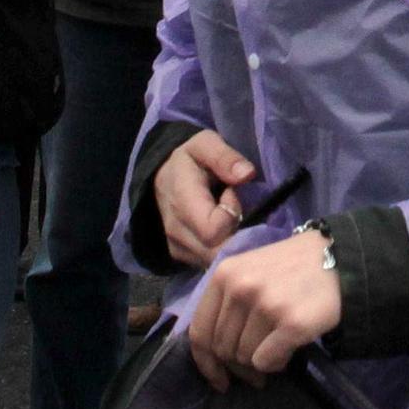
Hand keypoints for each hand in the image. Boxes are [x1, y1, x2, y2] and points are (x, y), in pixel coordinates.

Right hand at [155, 127, 255, 270]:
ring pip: (215, 261)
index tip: (233, 194)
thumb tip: (247, 174)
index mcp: (182, 202)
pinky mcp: (182, 257)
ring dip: (231, 243)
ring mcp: (178, 248)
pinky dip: (223, 251)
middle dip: (237, 234)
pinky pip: (210, 264)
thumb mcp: (205, 144)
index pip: (213, 230)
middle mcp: (176, 231)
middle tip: (239, 209)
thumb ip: (224, 157)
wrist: (161, 177)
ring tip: (230, 218)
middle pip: (217, 252)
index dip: (231, 214)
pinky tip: (225, 231)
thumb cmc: (189, 160)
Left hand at [187, 227, 341, 389]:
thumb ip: (226, 302)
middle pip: (223, 349)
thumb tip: (214, 353)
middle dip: (239, 365)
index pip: (199, 332)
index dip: (205, 362)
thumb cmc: (291, 268)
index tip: (218, 378)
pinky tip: (288, 350)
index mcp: (224, 275)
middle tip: (257, 367)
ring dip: (261, 362)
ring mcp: (265, 305)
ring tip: (277, 347)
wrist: (339, 259)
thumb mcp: (249, 270)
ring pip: (246, 358)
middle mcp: (240, 288)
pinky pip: (267, 362)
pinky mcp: (291, 322)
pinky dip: (276, 363)